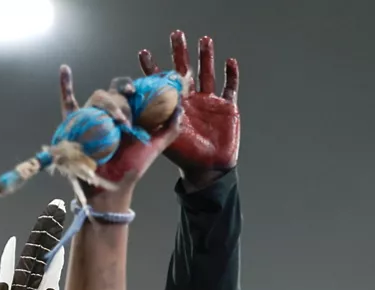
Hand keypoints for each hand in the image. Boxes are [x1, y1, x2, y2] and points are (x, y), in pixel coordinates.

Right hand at [58, 65, 182, 196]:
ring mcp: (91, 118)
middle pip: (112, 93)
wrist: (111, 187)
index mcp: (126, 114)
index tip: (135, 90)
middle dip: (120, 100)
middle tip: (126, 114)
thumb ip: (170, 128)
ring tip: (117, 122)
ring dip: (107, 105)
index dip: (131, 86)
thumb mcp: (155, 146)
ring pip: (96, 98)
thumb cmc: (131, 168)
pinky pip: (68, 104)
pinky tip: (65, 70)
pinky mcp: (74, 126)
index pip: (127, 92)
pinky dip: (65, 87)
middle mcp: (107, 114)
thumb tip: (180, 106)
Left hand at [140, 31, 238, 177]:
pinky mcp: (227, 107)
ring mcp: (210, 102)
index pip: (161, 83)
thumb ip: (159, 123)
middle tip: (176, 35)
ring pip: (208, 73)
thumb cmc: (185, 157)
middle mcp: (191, 100)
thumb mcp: (167, 139)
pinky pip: (230, 87)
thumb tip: (149, 109)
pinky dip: (231, 75)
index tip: (143, 53)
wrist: (208, 169)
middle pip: (186, 71)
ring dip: (206, 57)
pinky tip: (229, 62)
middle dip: (180, 53)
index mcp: (174, 107)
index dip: (153, 69)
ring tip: (203, 39)